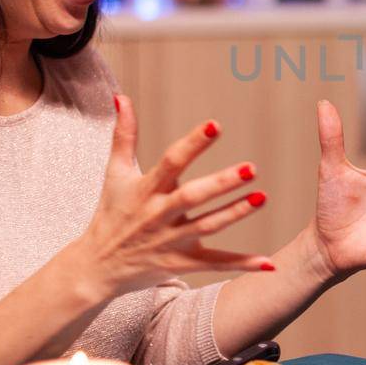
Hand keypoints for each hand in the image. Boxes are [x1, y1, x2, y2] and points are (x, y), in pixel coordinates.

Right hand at [70, 95, 272, 301]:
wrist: (97, 267)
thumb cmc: (110, 213)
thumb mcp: (114, 173)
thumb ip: (124, 135)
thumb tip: (122, 97)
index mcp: (146, 189)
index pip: (171, 162)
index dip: (193, 144)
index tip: (215, 125)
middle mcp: (159, 215)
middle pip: (193, 197)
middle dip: (221, 183)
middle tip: (251, 168)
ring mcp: (171, 240)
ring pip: (208, 226)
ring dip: (236, 213)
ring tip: (262, 197)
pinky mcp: (181, 262)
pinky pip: (214, 262)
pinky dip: (240, 263)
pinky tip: (268, 261)